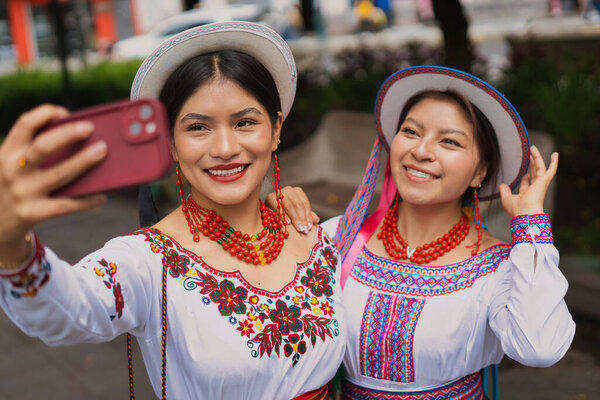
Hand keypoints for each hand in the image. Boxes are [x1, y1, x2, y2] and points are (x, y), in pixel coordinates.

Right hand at [0, 104, 106, 248]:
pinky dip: (87, 201)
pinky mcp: (33, 213)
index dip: (44, 114)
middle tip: (90, 127)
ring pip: (60, 174)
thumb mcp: (11, 167)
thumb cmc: (12, 188)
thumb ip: (32, 153)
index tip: (63, 111)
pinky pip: (67, 205)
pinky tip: (102, 196)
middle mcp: (12, 171)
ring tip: (103, 150)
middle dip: (68, 134)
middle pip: (43, 147)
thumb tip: (77, 141)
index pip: (24, 125)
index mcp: (6, 154)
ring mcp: (23, 193)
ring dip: (84, 161)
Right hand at [265, 186, 318, 233]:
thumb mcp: (297, 213)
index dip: (308, 216)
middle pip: (298, 204)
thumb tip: (316, 220)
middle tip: (304, 230)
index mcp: (297, 191)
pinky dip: (283, 215)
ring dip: (295, 218)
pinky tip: (287, 223)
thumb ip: (306, 215)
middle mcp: (289, 190)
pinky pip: (278, 208)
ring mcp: (279, 192)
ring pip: (289, 206)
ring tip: (299, 228)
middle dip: (302, 218)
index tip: (309, 227)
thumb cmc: (285, 211)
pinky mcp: (270, 197)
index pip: (305, 203)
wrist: (267, 208)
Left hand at [499, 145, 557, 217]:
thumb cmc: (516, 209)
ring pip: (540, 168)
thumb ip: (504, 192)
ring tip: (533, 148)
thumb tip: (502, 185)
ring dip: (537, 158)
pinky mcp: (545, 181)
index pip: (526, 184)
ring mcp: (540, 184)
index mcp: (526, 194)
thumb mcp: (506, 200)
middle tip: (529, 154)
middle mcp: (535, 189)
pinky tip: (555, 154)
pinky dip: (554, 162)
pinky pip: (551, 170)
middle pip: (534, 173)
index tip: (523, 173)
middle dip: (531, 164)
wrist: (526, 212)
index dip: (524, 178)